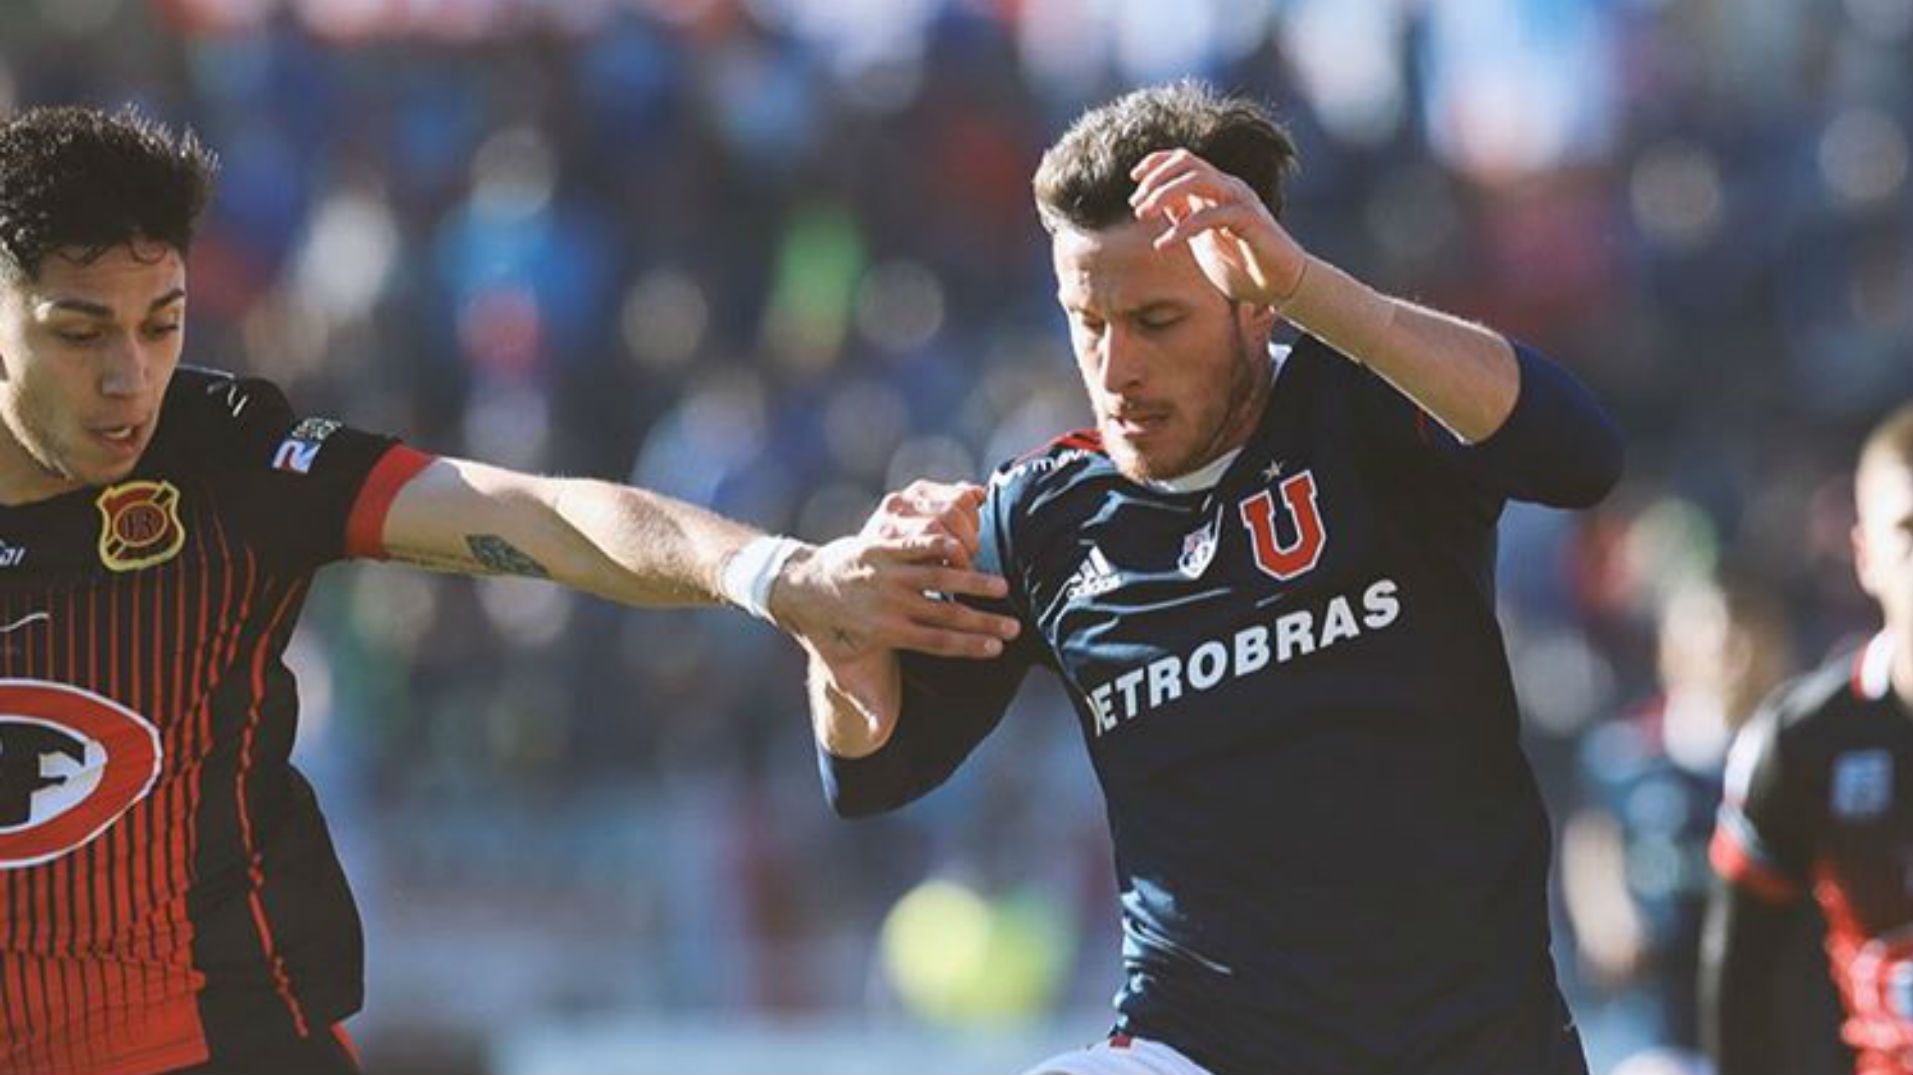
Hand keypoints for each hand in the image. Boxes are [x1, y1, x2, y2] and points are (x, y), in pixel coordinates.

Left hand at [775, 480, 1019, 756]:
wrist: (797, 587)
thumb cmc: (826, 632)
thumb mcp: (843, 669)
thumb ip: (864, 701)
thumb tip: (875, 736)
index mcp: (886, 633)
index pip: (935, 643)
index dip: (968, 646)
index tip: (997, 650)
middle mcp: (888, 603)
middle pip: (945, 614)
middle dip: (982, 621)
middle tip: (1014, 626)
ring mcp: (884, 573)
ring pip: (936, 577)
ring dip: (971, 581)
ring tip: (1001, 587)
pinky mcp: (878, 546)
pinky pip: (915, 545)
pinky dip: (940, 546)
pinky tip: (967, 548)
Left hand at [1129, 149, 1306, 309]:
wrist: (1281, 286)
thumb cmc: (1243, 266)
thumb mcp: (1203, 240)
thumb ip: (1185, 219)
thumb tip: (1159, 205)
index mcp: (1218, 190)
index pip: (1184, 160)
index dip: (1157, 162)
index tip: (1134, 177)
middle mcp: (1229, 187)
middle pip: (1187, 162)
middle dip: (1155, 179)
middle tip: (1136, 207)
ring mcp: (1241, 200)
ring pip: (1198, 178)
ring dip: (1164, 193)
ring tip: (1142, 215)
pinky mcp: (1250, 219)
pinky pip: (1211, 215)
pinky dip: (1183, 228)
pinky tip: (1164, 244)